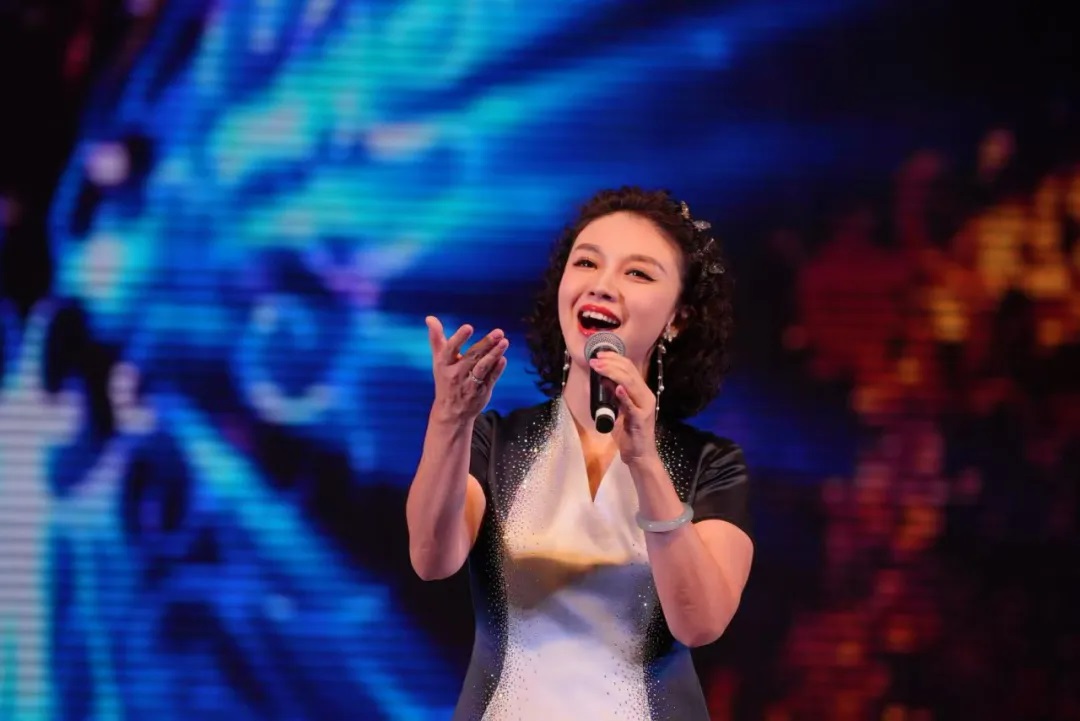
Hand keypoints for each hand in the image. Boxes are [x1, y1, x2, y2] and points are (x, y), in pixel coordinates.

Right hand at [426, 315, 508, 423]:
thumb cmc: (445, 379)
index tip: (469, 327)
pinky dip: (497, 369)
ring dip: (494, 354)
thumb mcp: (438, 360)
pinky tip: (503, 358)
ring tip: (504, 341)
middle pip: (472, 357)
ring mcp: (470, 384)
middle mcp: (456, 374)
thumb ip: (436, 339)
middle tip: (498, 332)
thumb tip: (430, 318)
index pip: (451, 350)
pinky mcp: (482, 392)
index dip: (459, 338)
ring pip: (483, 367)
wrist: (451, 412)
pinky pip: (491, 378)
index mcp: (444, 365)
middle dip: (485, 344)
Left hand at [588, 351, 657, 465]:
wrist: (639, 455)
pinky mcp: (641, 419)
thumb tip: (604, 379)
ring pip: (631, 384)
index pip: (630, 369)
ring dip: (613, 374)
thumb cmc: (629, 433)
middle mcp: (646, 396)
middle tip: (595, 360)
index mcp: (642, 392)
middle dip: (611, 364)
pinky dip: (624, 396)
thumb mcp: (619, 410)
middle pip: (630, 373)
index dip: (615, 359)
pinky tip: (617, 388)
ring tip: (599, 367)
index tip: (599, 355)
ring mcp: (645, 407)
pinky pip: (632, 406)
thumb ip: (614, 396)